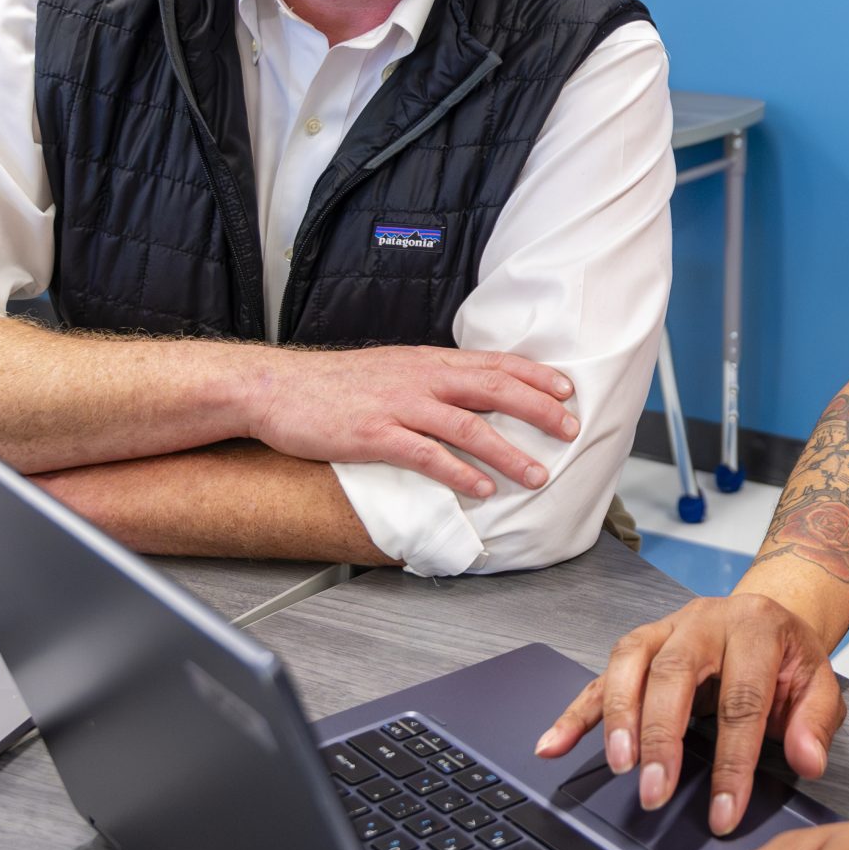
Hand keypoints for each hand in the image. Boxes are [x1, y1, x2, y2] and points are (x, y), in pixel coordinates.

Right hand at [244, 345, 577, 499]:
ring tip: (536, 473)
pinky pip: (426, 455)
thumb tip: (471, 394)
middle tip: (570, 430)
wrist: (278, 388)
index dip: (534, 376)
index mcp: (427, 361)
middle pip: (493, 389)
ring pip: (468, 426)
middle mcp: (420, 378)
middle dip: (538, 411)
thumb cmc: (335, 384)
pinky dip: (459, 473)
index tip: (567, 391)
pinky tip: (481, 489)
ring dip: (508, 453)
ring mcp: (398, 406)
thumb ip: (432, 379)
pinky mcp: (374, 435)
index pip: (493, 363)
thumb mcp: (392, 369)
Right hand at [536, 594, 844, 835]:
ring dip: (618, 716)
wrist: (769, 611)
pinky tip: (554, 744)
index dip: (732, 761)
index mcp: (755, 628)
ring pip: (629, 662)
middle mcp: (703, 622)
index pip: (741, 700)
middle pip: (673, 673)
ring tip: (618, 766)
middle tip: (655, 791)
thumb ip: (815, 722)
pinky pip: (599, 675)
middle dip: (661, 736)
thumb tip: (806, 761)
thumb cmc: (788, 655)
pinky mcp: (639, 645)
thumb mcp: (820, 682)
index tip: (725, 811)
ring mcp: (665, 629)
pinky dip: (575, 711)